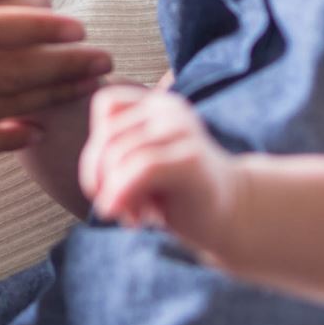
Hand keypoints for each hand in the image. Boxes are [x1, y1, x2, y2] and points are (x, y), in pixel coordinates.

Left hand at [80, 82, 239, 245]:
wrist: (232, 217)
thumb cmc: (177, 194)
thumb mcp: (137, 166)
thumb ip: (113, 154)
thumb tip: (92, 172)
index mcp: (156, 104)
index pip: (106, 105)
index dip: (96, 146)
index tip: (108, 182)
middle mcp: (170, 109)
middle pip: (108, 134)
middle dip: (100, 177)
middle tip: (117, 207)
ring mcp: (183, 131)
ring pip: (120, 153)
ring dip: (114, 193)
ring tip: (133, 216)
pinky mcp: (192, 158)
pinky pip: (141, 168)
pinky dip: (123, 194)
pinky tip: (134, 220)